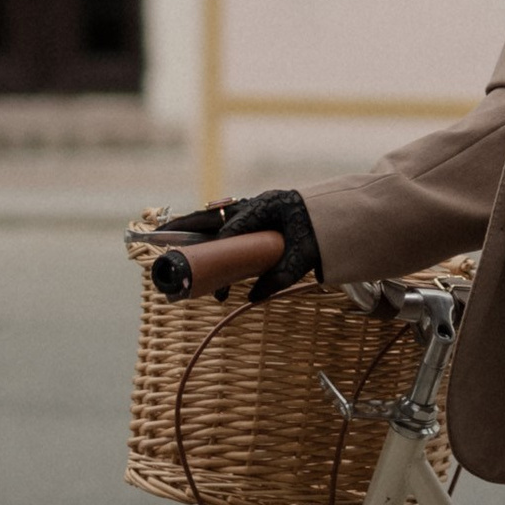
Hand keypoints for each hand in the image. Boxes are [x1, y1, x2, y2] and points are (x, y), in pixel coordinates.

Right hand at [156, 189, 320, 303]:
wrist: (344, 218)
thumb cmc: (322, 235)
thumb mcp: (303, 257)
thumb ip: (280, 277)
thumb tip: (252, 298)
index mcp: (264, 209)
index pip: (230, 231)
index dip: (216, 254)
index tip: (213, 284)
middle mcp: (255, 206)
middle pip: (212, 216)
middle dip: (185, 226)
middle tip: (159, 235)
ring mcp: (255, 209)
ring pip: (217, 217)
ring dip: (194, 227)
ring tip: (169, 236)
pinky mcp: (258, 217)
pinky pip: (228, 222)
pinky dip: (210, 229)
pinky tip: (198, 240)